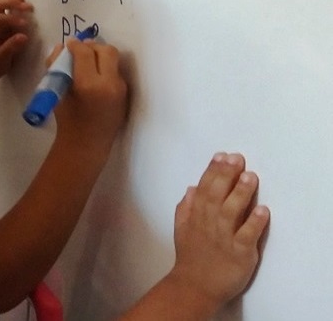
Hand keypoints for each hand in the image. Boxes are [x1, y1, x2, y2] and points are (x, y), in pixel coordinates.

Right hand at [53, 39, 127, 154]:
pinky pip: (116, 73)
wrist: (86, 145)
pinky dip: (105, 69)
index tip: (69, 45)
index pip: (85, 53)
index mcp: (89, 85)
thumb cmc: (67, 121)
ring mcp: (121, 90)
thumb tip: (60, 47)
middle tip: (81, 50)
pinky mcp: (126, 94)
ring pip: (114, 60)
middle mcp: (110, 84)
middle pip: (107, 51)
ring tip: (88, 62)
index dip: (75, 45)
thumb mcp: (57, 93)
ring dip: (100, 57)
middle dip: (92, 47)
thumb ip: (56, 67)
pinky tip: (94, 76)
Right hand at [170, 152, 269, 306]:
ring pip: (232, 211)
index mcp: (195, 215)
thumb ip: (185, 207)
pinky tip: (262, 210)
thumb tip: (192, 188)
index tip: (221, 156)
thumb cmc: (191, 257)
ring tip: (250, 176)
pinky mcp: (239, 253)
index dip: (212, 171)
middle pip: (216, 195)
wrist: (195, 287)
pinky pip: (246, 236)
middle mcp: (208, 223)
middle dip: (226, 175)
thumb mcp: (182, 229)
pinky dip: (254, 223)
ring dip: (241, 193)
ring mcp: (223, 238)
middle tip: (237, 159)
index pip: (204, 188)